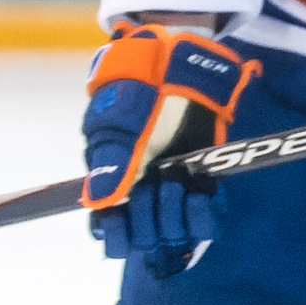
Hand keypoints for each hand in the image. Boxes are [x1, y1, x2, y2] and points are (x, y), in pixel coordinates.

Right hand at [80, 20, 258, 278]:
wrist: (180, 66)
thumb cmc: (137, 91)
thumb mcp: (117, 124)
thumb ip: (111, 162)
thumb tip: (99, 203)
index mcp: (111, 184)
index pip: (107, 232)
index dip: (114, 239)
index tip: (119, 229)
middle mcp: (142, 194)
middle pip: (142, 238)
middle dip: (147, 221)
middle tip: (153, 188)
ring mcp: (174, 191)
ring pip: (173, 234)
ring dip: (174, 218)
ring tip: (176, 188)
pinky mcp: (205, 184)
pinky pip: (206, 221)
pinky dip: (204, 216)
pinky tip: (202, 197)